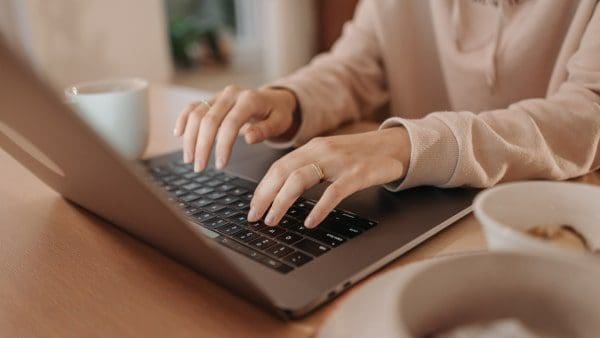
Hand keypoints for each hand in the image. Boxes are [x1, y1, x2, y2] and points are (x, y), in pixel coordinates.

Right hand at [173, 85, 298, 170]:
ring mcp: (218, 95)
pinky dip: (183, 119)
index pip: (231, 123)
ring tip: (189, 159)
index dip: (223, 145)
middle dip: (202, 146)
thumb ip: (265, 130)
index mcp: (249, 99)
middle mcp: (231, 94)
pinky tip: (178, 134)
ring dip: (190, 138)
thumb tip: (249, 138)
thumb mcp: (279, 123)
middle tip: (199, 167)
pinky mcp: (210, 100)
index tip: (220, 165)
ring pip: (196, 114)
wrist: (273, 99)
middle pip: (209, 120)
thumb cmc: (277, 114)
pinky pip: (192, 107)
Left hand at [247, 127, 410, 227]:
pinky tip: (310, 222)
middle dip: (264, 196)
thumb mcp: (331, 156)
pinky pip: (333, 192)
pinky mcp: (358, 173)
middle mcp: (321, 151)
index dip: (262, 188)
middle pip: (283, 172)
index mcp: (312, 147)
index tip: (252, 207)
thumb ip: (309, 168)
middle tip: (255, 217)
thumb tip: (283, 193)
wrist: (396, 146)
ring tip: (273, 220)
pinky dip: (319, 208)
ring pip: (300, 179)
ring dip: (282, 202)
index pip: (278, 167)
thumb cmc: (361, 156)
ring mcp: (339, 161)